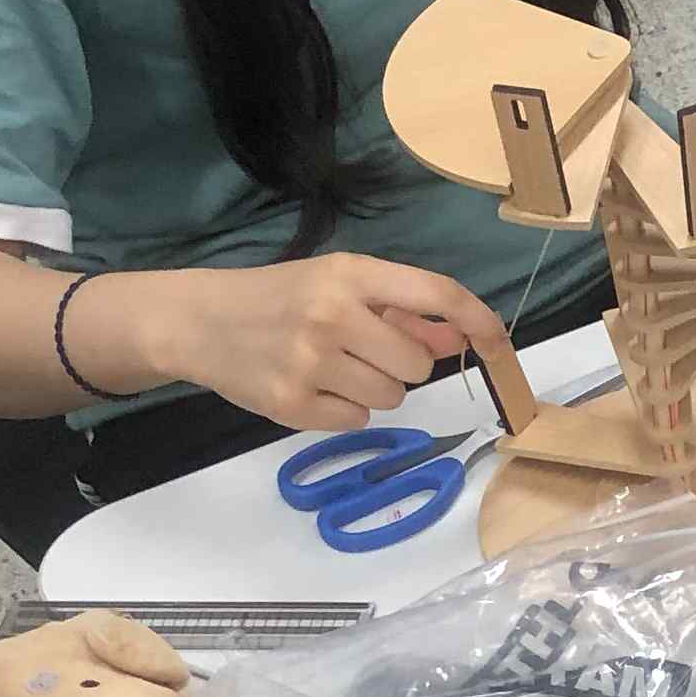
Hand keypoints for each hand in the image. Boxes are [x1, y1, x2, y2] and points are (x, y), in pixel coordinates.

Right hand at [126, 255, 506, 433]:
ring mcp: (310, 362)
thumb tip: (461, 336)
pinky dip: (343, 411)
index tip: (497, 342)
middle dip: (402, 364)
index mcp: (348, 275)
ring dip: (374, 390)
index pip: (434, 293)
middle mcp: (332, 315)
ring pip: (392, 398)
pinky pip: (358, 421)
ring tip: (332, 368)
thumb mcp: (337, 286)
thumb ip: (400, 311)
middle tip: (361, 351)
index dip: (477, 319)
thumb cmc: (279, 299)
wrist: (198, 321)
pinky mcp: (292, 405)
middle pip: (418, 365)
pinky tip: (312, 387)